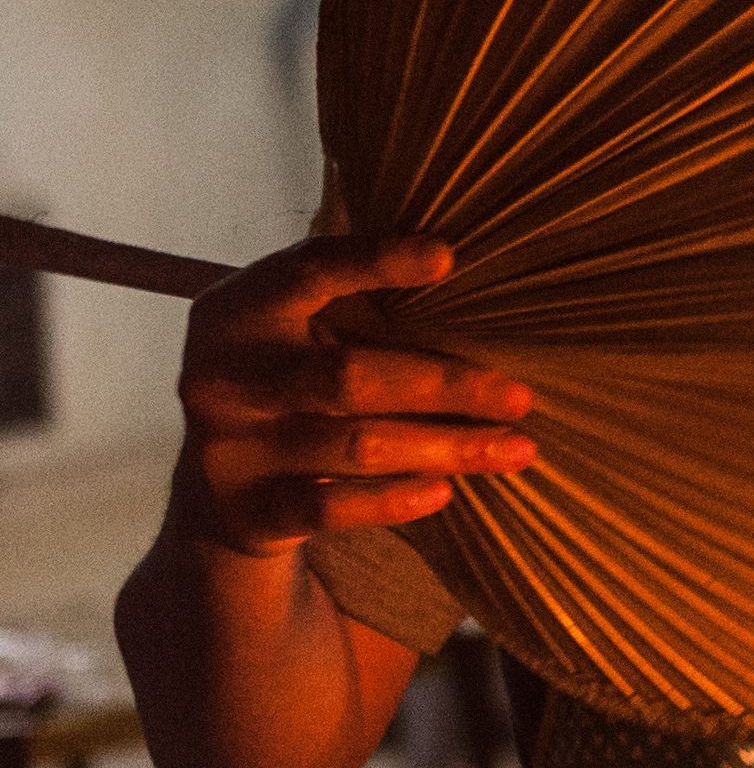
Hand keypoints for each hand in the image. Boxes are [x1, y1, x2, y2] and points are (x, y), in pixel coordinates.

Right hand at [176, 234, 537, 555]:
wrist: (217, 488)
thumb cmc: (289, 380)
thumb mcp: (300, 331)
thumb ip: (358, 303)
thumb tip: (462, 272)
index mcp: (237, 311)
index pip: (308, 273)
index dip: (374, 261)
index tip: (447, 257)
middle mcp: (221, 375)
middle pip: (348, 376)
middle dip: (446, 385)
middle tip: (521, 397)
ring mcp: (227, 447)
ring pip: (357, 446)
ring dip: (449, 447)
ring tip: (516, 448)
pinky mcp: (245, 511)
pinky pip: (333, 508)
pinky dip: (395, 499)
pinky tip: (446, 490)